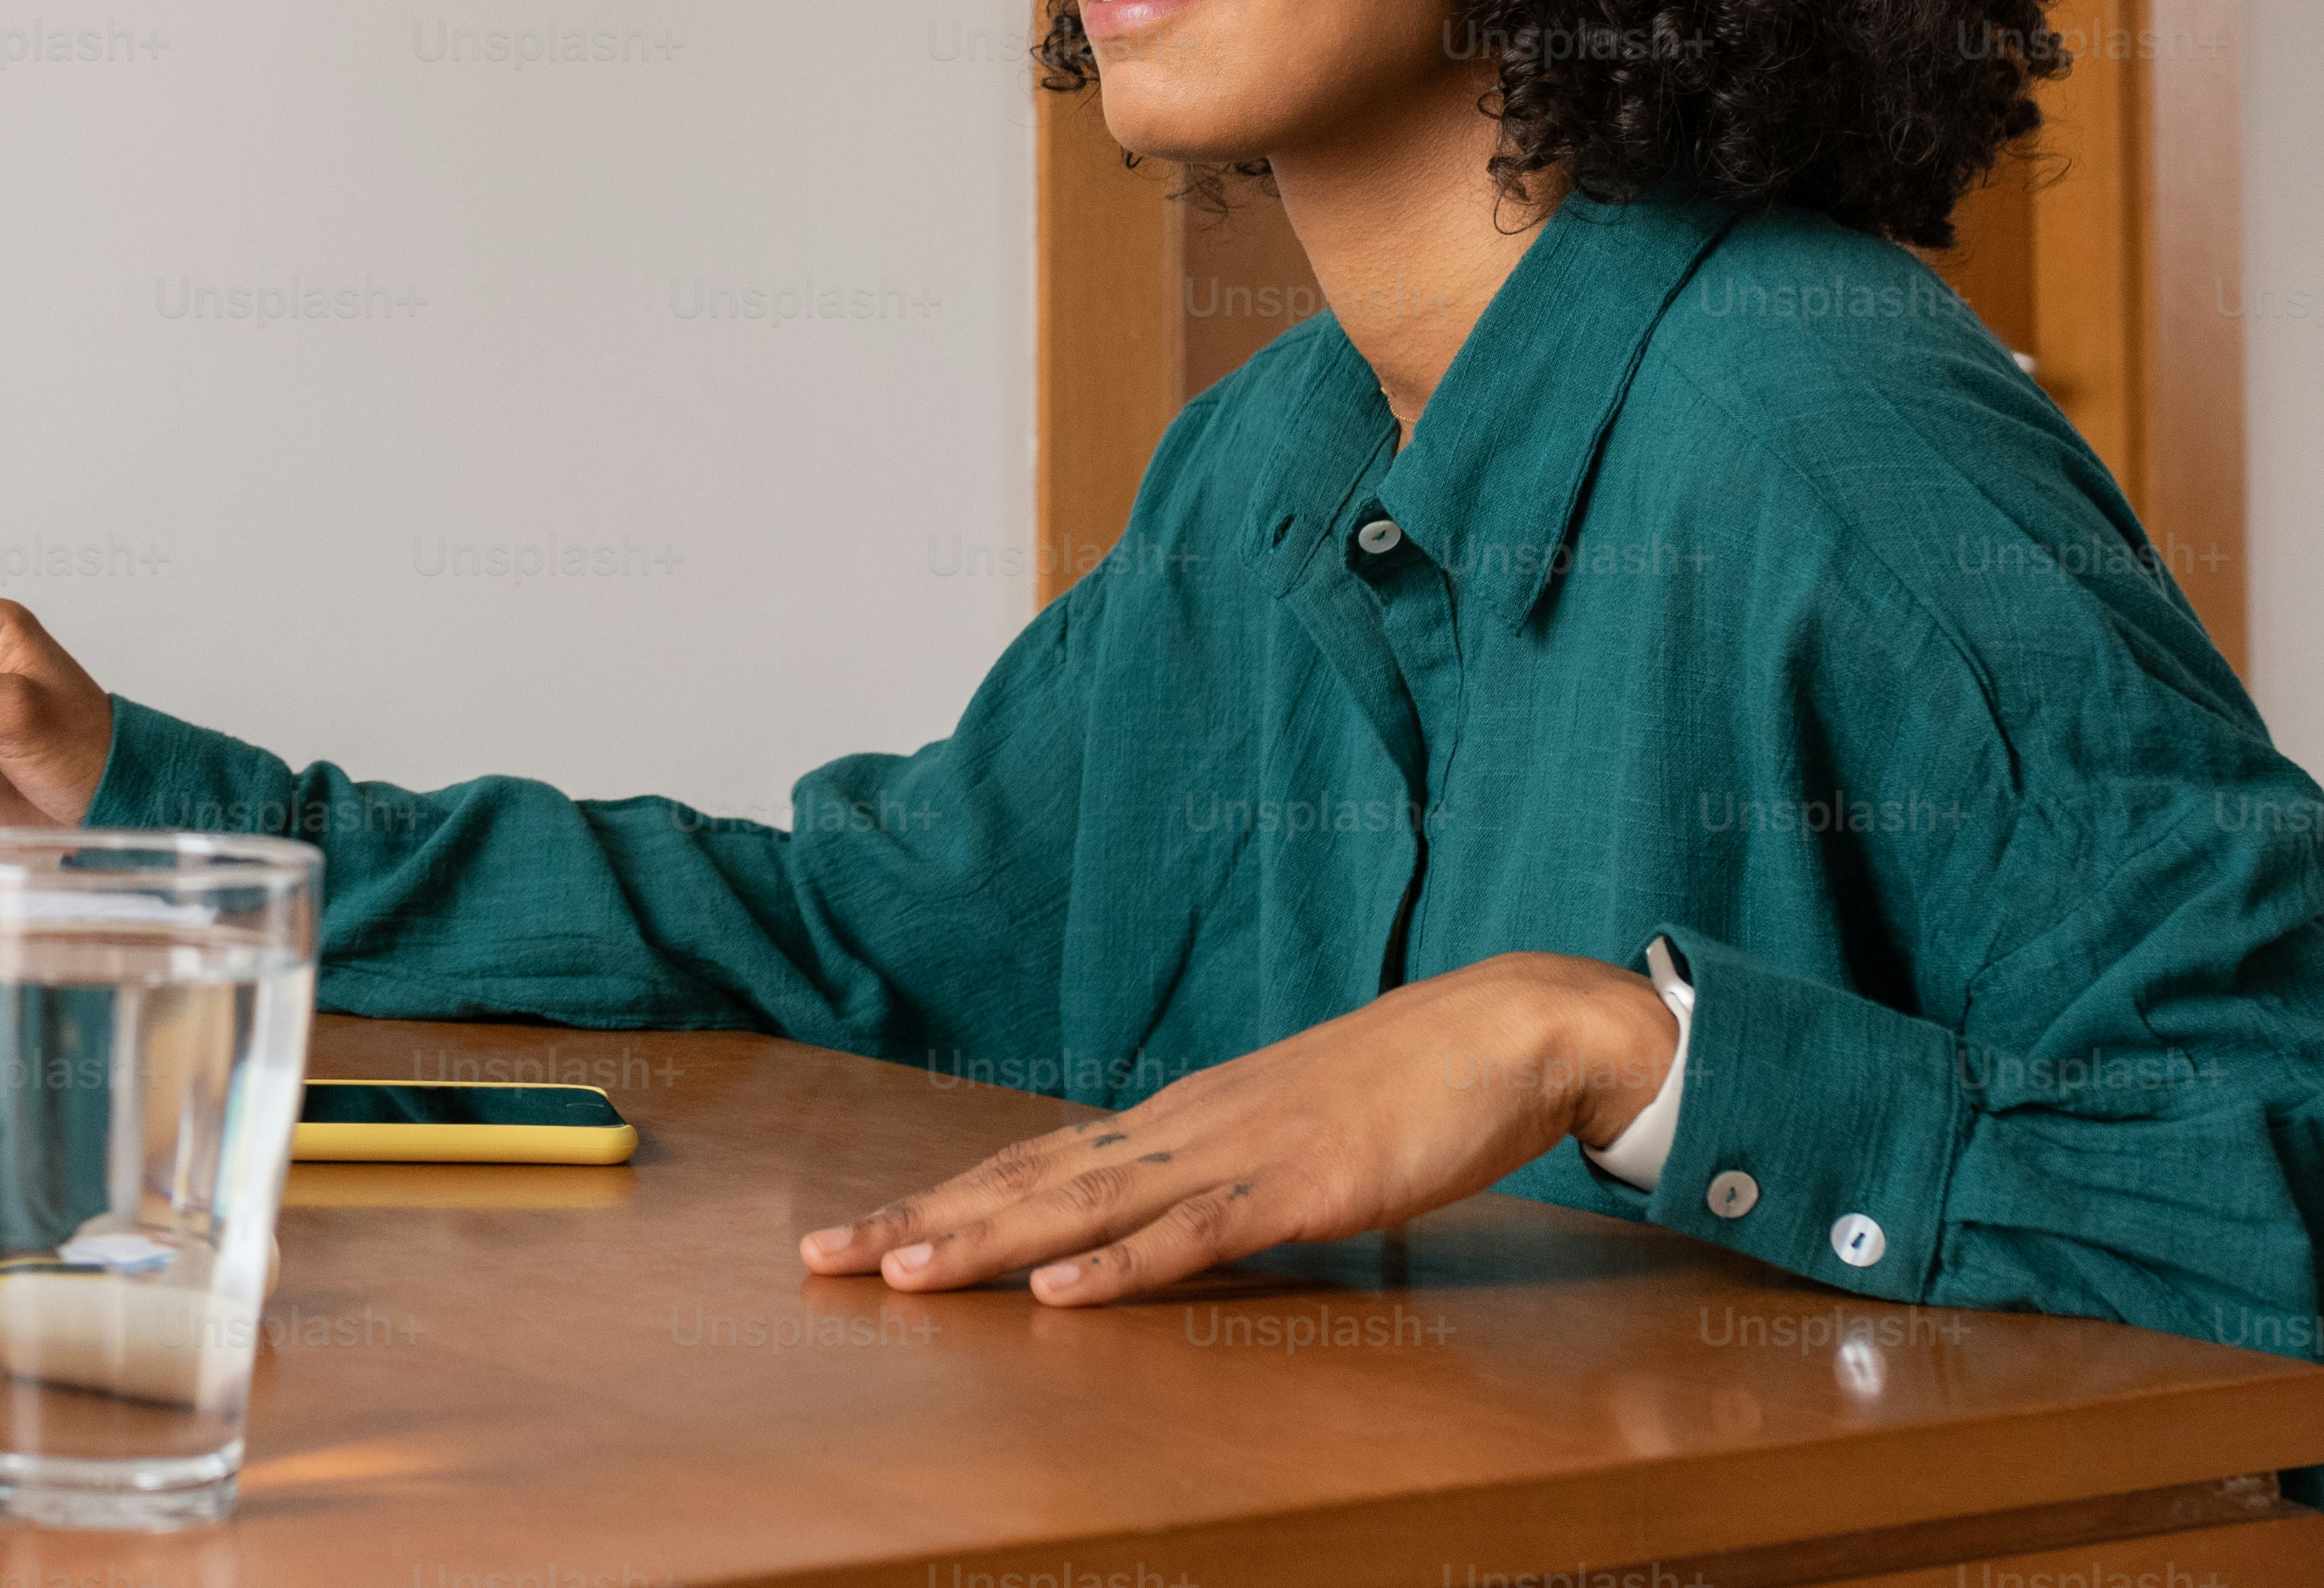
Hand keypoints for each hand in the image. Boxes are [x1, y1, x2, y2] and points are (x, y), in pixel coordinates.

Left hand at [798, 950, 1678, 1303]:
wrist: (1502, 1031)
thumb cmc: (1397, 1090)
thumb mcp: (1280, 1140)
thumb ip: (1212, 1179)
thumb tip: (1147, 1220)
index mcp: (1173, 1123)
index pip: (1029, 1168)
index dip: (937, 1201)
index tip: (852, 1235)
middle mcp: (1181, 1131)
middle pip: (1026, 1184)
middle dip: (921, 1222)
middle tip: (820, 1257)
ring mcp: (1237, 1156)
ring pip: (1086, 1208)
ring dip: (989, 1242)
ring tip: (900, 1270)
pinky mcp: (1303, 1188)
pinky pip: (1199, 1236)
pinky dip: (1125, 1266)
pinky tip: (1063, 1291)